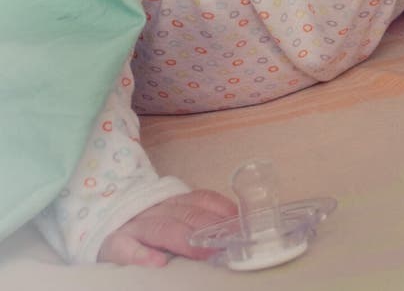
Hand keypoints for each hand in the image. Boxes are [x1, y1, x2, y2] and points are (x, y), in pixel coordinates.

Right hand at [98, 189, 236, 266]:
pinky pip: (127, 248)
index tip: (242, 223)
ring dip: (185, 239)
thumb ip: (198, 218)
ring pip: (161, 228)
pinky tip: (157, 263)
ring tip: (204, 250)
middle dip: (210, 226)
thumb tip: (236, 229)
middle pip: (186, 214)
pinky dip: (142, 255)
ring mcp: (135, 226)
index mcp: (173, 201)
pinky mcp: (114, 244)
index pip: (202, 199)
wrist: (102, 222)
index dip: (222, 210)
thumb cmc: (147, 225)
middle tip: (230, 241)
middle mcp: (156, 209)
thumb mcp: (173, 214)